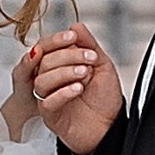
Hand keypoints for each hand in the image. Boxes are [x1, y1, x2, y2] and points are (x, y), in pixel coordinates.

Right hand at [22, 25, 124, 153]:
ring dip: (64, 72)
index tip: (73, 37)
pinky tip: (78, 88)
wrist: (111, 128)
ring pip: (42, 80)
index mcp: (60, 65)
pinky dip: (63, 92)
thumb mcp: (102, 65)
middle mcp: (52, 80)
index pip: (47, 47)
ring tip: (85, 73)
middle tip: (89, 59)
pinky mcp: (50, 116)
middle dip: (68, 56)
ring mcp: (49, 98)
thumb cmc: (105, 99)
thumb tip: (76, 25)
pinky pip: (47, 102)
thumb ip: (89, 45)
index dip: (57, 40)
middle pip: (44, 61)